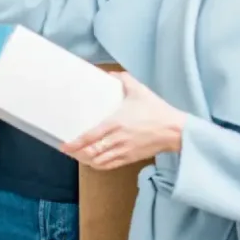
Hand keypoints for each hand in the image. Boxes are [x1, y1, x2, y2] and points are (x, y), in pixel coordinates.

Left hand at [62, 73, 185, 170]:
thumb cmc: (157, 110)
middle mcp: (117, 139)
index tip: (65, 145)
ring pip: (99, 161)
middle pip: (91, 151)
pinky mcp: (130, 158)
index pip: (91, 136)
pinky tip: (93, 162)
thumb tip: (112, 73)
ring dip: (86, 160)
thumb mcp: (140, 91)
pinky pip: (110, 165)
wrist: (174, 130)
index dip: (76, 143)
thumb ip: (124, 80)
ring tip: (78, 156)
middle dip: (77, 153)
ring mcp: (123, 150)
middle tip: (68, 151)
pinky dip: (99, 166)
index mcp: (116, 123)